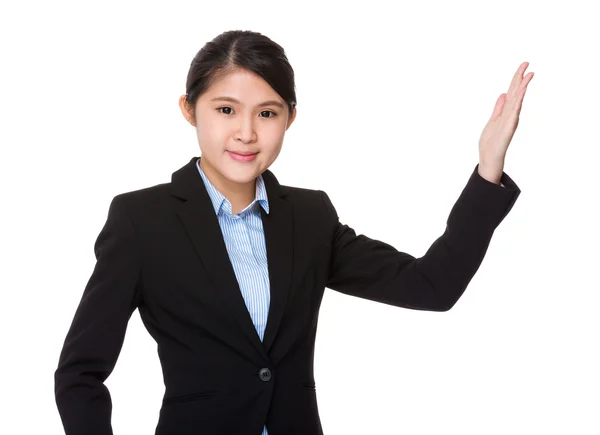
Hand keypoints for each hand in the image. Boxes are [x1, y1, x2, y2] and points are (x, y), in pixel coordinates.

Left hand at [478, 62, 533, 181]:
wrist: (489, 157)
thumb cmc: (491, 141)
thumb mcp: (493, 119)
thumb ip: (499, 107)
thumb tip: (504, 93)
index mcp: (506, 111)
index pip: (513, 91)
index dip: (516, 78)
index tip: (523, 65)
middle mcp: (511, 113)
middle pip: (516, 92)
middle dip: (521, 77)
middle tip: (527, 62)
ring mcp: (511, 119)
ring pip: (518, 99)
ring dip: (523, 86)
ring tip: (528, 74)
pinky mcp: (509, 127)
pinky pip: (515, 111)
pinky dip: (519, 100)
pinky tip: (522, 91)